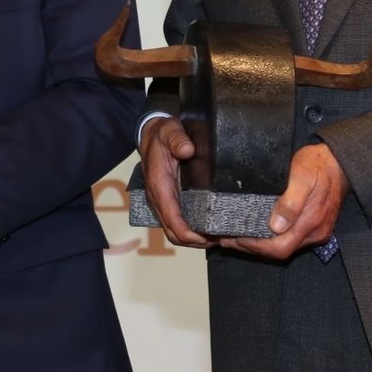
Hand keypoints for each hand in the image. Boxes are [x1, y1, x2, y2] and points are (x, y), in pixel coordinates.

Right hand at [139, 116, 214, 248]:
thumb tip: (188, 150)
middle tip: (219, 240)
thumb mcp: (170, 131)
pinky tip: (208, 230)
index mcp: (159, 185)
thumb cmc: (163, 134)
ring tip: (217, 238)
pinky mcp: (168, 202)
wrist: (151, 135)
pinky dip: (191, 232)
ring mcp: (162, 202)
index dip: (187, 232)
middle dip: (194, 241)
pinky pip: (177, 224)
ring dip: (193, 240)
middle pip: (172, 232)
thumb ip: (177, 139)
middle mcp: (159, 198)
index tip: (206, 238)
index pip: (171, 217)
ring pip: (173, 232)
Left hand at [221, 143, 347, 260]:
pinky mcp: (314, 226)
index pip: (279, 248)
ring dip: (260, 243)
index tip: (233, 238)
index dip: (255, 247)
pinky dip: (271, 237)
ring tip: (236, 235)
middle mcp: (314, 232)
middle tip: (227, 238)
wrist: (338, 161)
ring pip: (284, 246)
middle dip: (252, 247)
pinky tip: (257, 229)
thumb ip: (291, 202)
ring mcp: (315, 231)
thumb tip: (276, 225)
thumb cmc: (317, 165)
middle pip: (279, 251)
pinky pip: (291, 239)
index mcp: (311, 223)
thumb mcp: (302, 176)